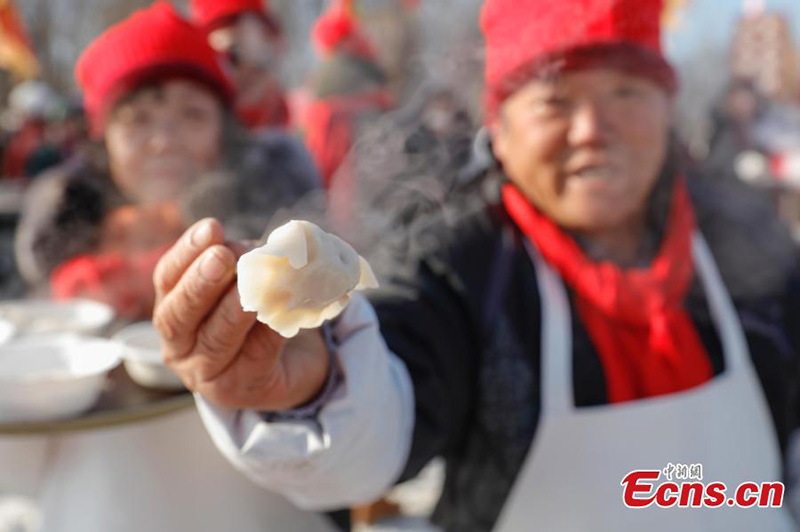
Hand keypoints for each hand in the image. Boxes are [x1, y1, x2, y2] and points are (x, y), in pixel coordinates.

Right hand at [152, 218, 330, 410]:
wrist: (287, 366)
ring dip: (235, 309)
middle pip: (179, 315)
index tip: (212, 228)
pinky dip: (271, 329)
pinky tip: (284, 310)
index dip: (187, 252)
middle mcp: (179, 346)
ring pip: (216, 338)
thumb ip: (241, 265)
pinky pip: (257, 354)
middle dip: (201, 283)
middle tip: (222, 257)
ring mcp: (207, 373)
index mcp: (171, 310)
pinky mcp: (242, 388)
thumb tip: (262, 247)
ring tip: (252, 287)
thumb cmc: (255, 316)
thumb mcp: (241, 284)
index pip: (167, 279)